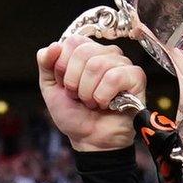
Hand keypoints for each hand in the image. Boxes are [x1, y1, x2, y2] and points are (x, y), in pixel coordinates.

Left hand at [37, 36, 145, 152]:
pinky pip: (115, 77)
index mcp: (87, 51)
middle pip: (84, 52)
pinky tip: (107, 104)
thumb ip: (46, 63)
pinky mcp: (136, 77)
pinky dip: (103, 96)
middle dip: (74, 82)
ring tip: (93, 102)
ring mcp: (123, 64)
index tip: (67, 86)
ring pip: (97, 65)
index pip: (72, 42)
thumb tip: (53, 46)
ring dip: (88, 92)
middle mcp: (106, 53)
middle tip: (79, 97)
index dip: (63, 67)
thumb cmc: (74, 114)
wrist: (89, 140)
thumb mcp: (51, 87)